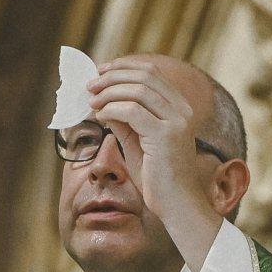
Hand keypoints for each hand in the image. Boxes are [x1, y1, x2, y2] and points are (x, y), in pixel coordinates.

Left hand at [90, 58, 224, 269]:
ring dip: (109, 91)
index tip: (100, 72)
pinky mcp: (166, 135)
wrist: (177, 205)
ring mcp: (176, 121)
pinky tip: (99, 115)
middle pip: (144, 75)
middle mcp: (181, 110)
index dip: (123, 66)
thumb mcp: (135, 142)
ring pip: (137, 89)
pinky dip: (111, 108)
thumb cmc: (157, 179)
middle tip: (90, 85)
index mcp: (179, 107)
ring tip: (91, 100)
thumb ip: (123, 120)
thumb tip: (101, 100)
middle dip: (112, 76)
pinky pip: (132, 111)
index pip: (151, 71)